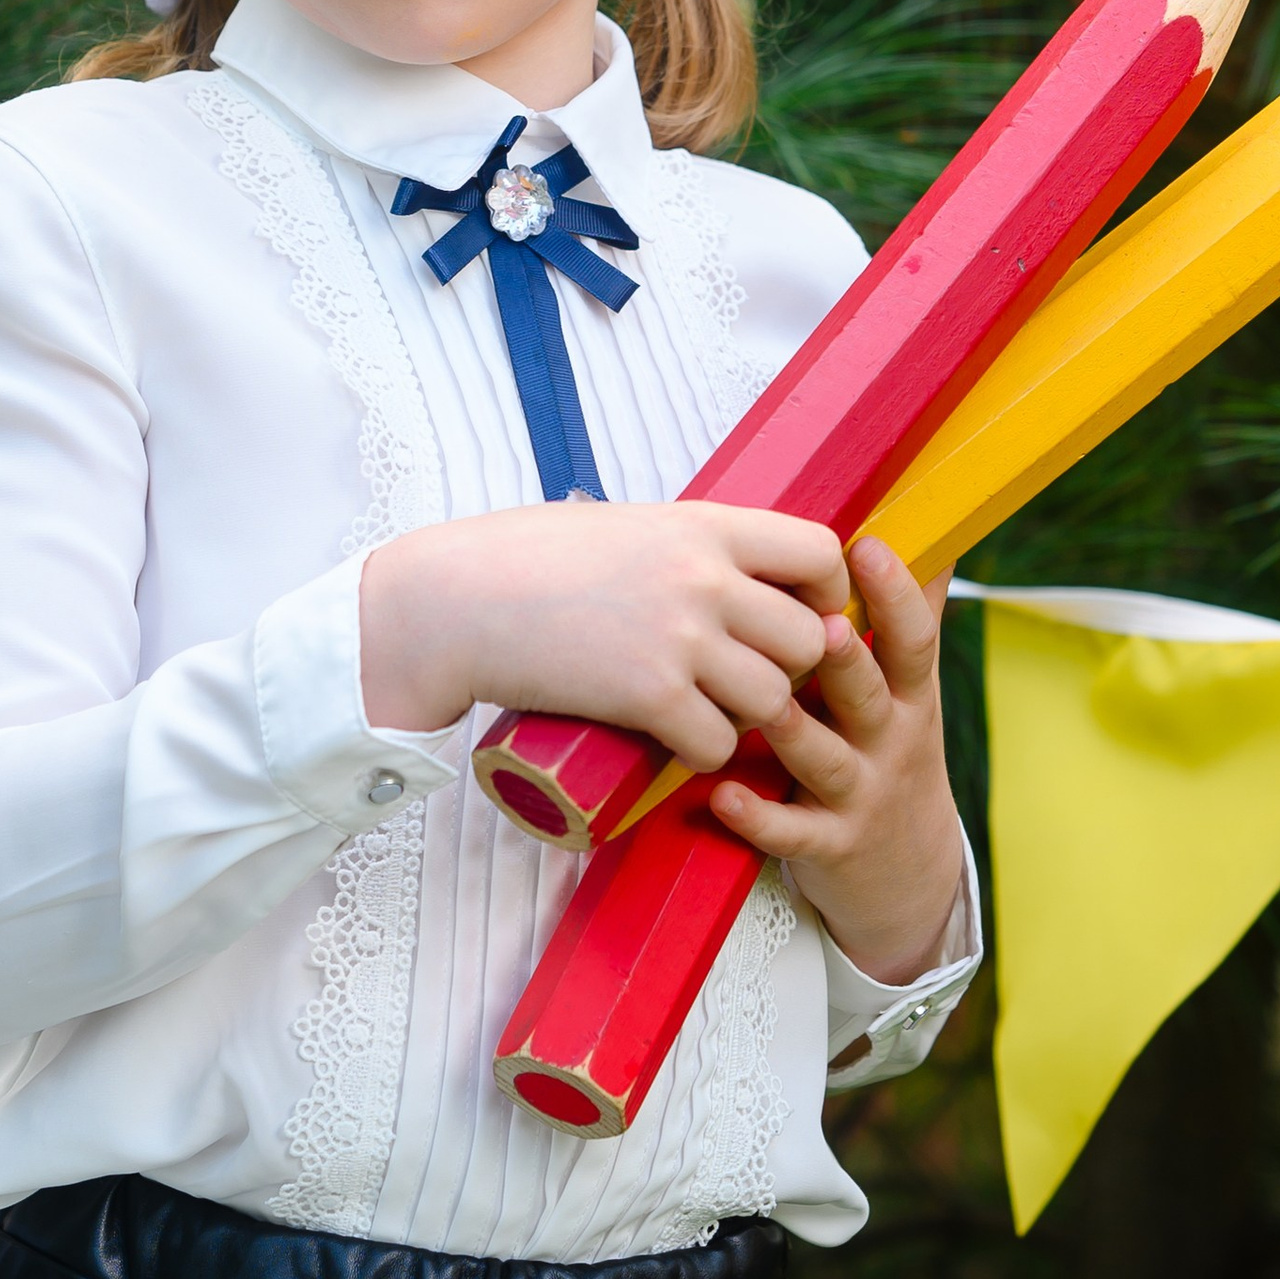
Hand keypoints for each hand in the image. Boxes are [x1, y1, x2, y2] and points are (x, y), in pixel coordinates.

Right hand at [358, 498, 851, 771]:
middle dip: (788, 669)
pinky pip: (718, 743)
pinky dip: (702, 752)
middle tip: (748, 679)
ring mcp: (679, 639)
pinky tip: (674, 740)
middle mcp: (704, 578)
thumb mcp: (628, 528)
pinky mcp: (648, 697)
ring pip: (773, 700)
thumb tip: (742, 578)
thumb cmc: (529, 559)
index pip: (820, 552)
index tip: (796, 618)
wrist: (456, 600)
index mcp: (704, 526)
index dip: (823, 595)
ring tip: (708, 711)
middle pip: (810, 640)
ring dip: (748, 717)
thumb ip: (692, 549)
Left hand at [703, 539, 966, 987]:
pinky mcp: (827, 845)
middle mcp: (889, 739)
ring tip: (763, 703)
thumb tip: (921, 523)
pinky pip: (790, 831)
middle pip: (869, 693)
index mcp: (907, 693)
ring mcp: (859, 794)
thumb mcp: (910, 690)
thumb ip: (907, 615)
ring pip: (826, 759)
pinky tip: (722, 796)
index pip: (911, 638)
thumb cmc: (886, 751)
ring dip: (795, 731)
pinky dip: (757, 817)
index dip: (895, 594)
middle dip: (849, 660)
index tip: (869, 546)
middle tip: (824, 623)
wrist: (906, 872)